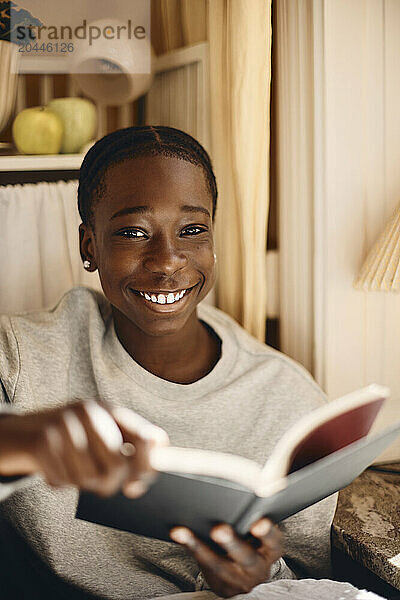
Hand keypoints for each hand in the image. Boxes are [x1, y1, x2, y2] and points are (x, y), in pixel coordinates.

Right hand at [0, 400, 167, 497]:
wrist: (33, 428)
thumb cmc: (81, 436)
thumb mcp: (108, 433)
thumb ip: (131, 453)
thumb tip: (136, 484)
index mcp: (111, 410)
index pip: (144, 440)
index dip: (146, 466)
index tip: (136, 483)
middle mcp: (89, 412)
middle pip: (116, 466)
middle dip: (112, 483)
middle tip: (104, 482)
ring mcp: (65, 424)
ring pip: (88, 478)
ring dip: (85, 484)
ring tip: (79, 472)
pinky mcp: (43, 441)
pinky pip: (63, 480)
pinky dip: (63, 482)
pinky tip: (60, 468)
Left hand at [170, 518, 281, 597]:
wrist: (247, 578)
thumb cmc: (254, 540)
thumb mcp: (262, 531)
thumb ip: (259, 511)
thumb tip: (258, 479)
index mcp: (271, 550)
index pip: (273, 541)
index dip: (267, 533)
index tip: (259, 522)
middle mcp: (258, 568)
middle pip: (246, 557)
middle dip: (231, 542)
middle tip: (218, 529)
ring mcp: (238, 579)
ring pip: (218, 565)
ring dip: (200, 547)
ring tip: (183, 531)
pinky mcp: (220, 584)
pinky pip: (202, 566)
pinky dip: (189, 548)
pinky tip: (178, 533)